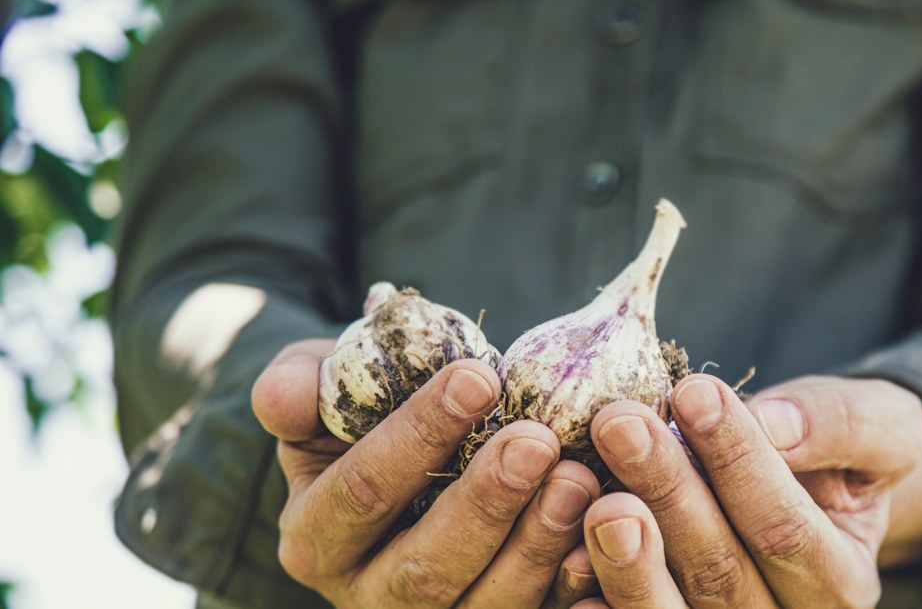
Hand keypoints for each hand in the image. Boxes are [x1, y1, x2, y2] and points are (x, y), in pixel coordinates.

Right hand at [251, 339, 601, 607]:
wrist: (407, 459)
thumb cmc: (365, 416)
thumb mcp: (321, 392)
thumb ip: (299, 387)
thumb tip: (283, 396)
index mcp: (317, 536)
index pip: (364, 490)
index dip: (419, 434)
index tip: (478, 376)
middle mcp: (367, 596)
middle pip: (425, 566)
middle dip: (485, 501)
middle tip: (536, 439)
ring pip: (484, 605)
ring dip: (536, 544)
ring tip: (578, 479)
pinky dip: (568, 589)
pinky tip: (599, 541)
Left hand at [577, 374, 921, 607]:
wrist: (817, 493)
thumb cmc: (839, 452)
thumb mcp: (875, 427)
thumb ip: (838, 426)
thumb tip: (776, 423)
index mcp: (842, 580)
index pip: (786, 526)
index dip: (738, 461)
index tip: (693, 392)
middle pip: (721, 571)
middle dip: (667, 492)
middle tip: (618, 423)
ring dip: (627, 560)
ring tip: (597, 496)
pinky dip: (600, 606)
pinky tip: (570, 565)